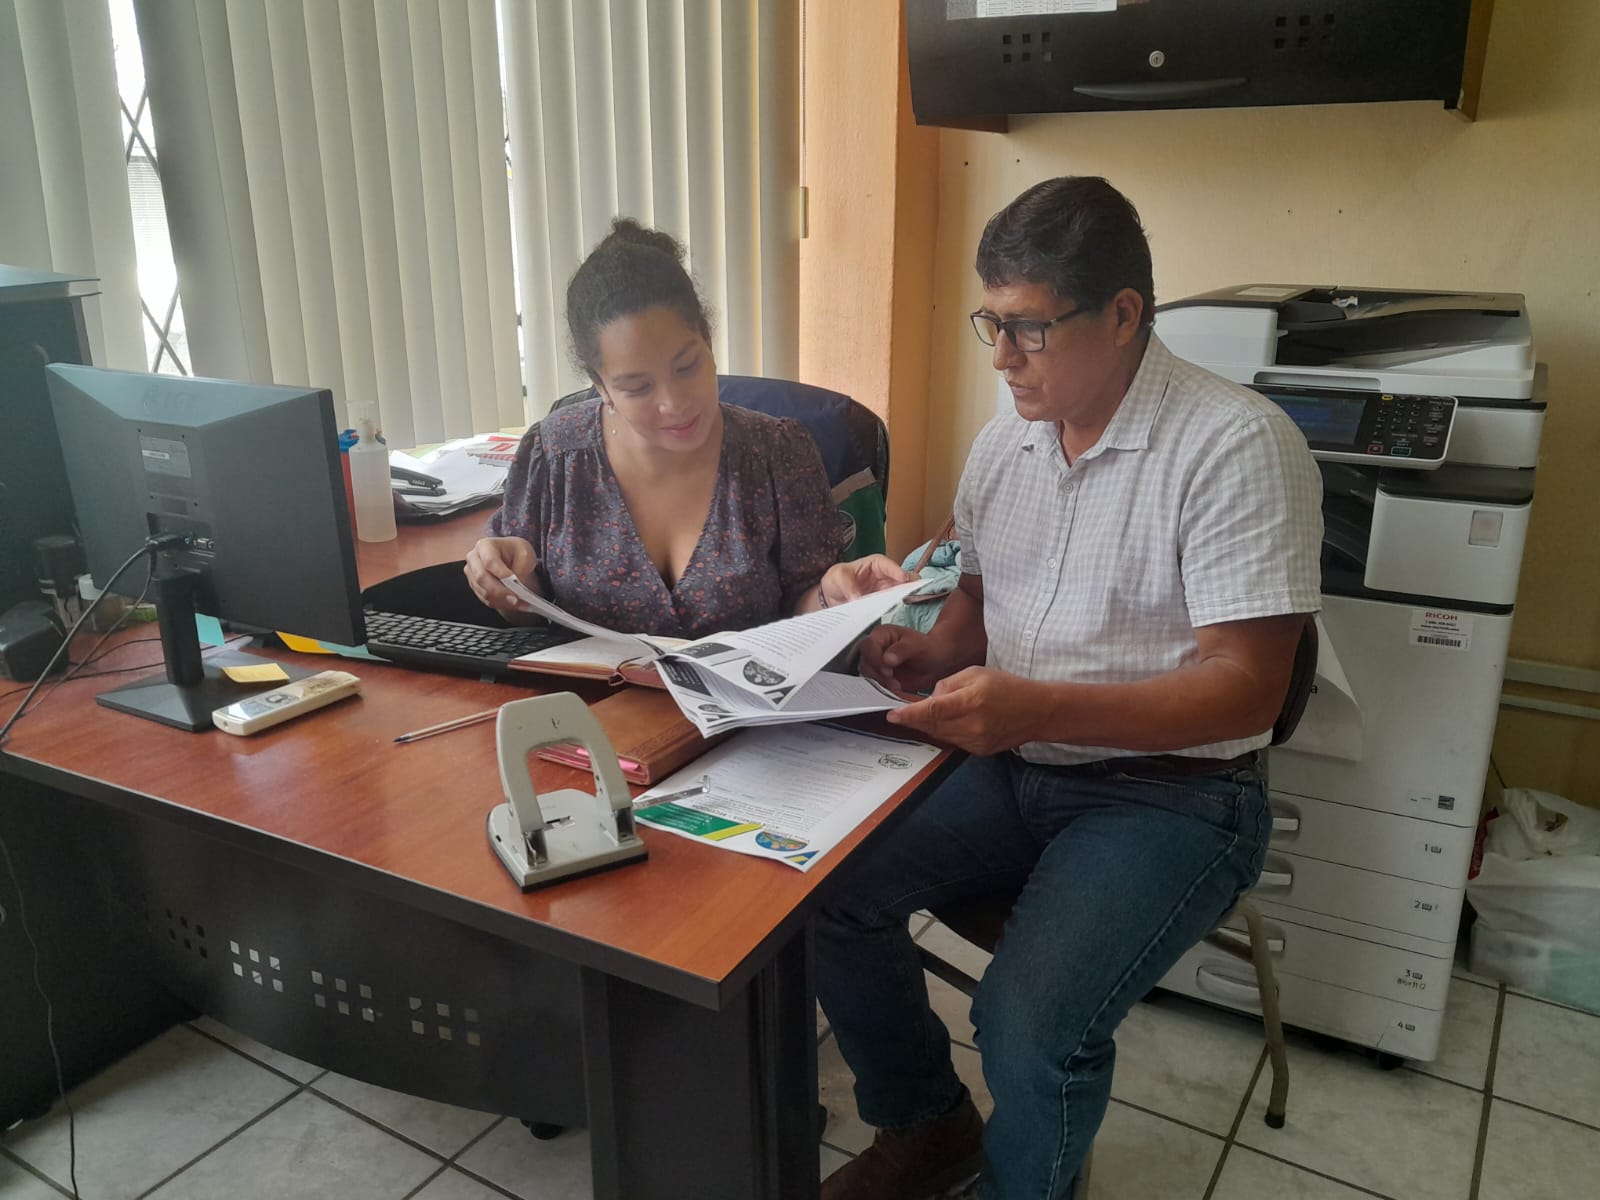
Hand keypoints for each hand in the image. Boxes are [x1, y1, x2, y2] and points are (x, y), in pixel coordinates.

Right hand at [464, 537, 538, 616]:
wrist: (510, 557)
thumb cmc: (516, 552)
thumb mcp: (525, 553)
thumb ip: (521, 568)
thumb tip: (517, 586)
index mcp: (485, 545)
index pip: (489, 560)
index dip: (500, 573)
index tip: (514, 583)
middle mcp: (474, 559)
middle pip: (482, 578)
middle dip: (500, 591)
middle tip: (516, 599)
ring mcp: (472, 574)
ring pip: (483, 591)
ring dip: (503, 601)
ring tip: (521, 604)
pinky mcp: (476, 587)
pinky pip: (486, 599)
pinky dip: (501, 604)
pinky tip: (514, 605)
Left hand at [820, 554, 916, 606]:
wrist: (831, 597)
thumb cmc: (835, 580)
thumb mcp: (838, 577)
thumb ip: (848, 586)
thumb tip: (858, 599)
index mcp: (874, 564)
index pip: (887, 565)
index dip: (896, 570)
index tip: (903, 578)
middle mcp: (883, 576)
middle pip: (899, 578)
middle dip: (907, 583)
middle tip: (912, 590)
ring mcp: (884, 590)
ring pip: (899, 591)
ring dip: (903, 595)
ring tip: (906, 601)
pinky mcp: (882, 602)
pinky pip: (891, 603)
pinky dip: (894, 605)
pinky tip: (894, 609)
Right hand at [860, 625, 949, 695]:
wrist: (934, 663)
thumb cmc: (926, 648)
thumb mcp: (917, 645)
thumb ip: (902, 650)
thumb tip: (886, 659)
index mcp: (882, 635)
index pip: (868, 645)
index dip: (874, 658)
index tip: (887, 669)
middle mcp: (876, 649)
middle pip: (865, 663)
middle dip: (878, 674)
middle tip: (894, 681)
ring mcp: (876, 665)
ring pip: (868, 676)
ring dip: (881, 684)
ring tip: (897, 686)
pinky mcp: (880, 679)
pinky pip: (875, 686)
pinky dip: (884, 690)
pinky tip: (896, 690)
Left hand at [886, 666, 1041, 755]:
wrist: (1037, 711)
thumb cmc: (1008, 687)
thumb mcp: (976, 673)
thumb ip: (948, 684)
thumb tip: (929, 699)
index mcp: (972, 700)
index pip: (932, 710)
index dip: (909, 714)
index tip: (892, 714)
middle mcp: (974, 725)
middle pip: (932, 725)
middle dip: (916, 718)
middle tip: (904, 711)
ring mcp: (977, 741)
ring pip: (940, 735)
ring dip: (930, 725)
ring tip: (933, 712)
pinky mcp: (979, 751)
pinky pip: (952, 741)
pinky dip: (945, 731)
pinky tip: (951, 721)